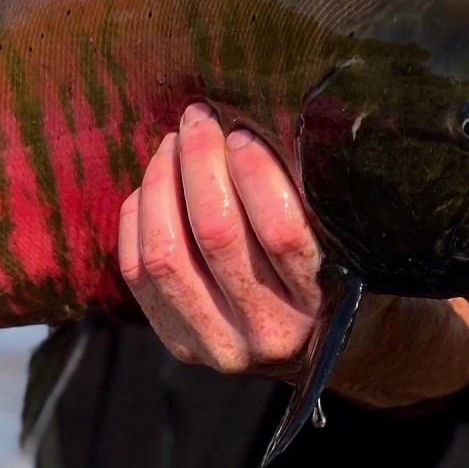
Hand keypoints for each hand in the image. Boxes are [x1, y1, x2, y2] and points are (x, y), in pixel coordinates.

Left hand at [118, 103, 322, 375]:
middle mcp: (267, 333)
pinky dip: (137, 218)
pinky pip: (137, 272)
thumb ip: (300, 193)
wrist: (301, 345)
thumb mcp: (331, 238)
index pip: (282, 231)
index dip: (255, 172)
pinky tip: (151, 187)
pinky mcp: (178, 343)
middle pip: (216, 234)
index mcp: (320, 302)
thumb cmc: (321, 269)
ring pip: (165, 253)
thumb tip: (246, 127)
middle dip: (200, 162)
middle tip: (197, 122)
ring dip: (161, 185)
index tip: (241, 132)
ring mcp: (216, 344)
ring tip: (171, 146)